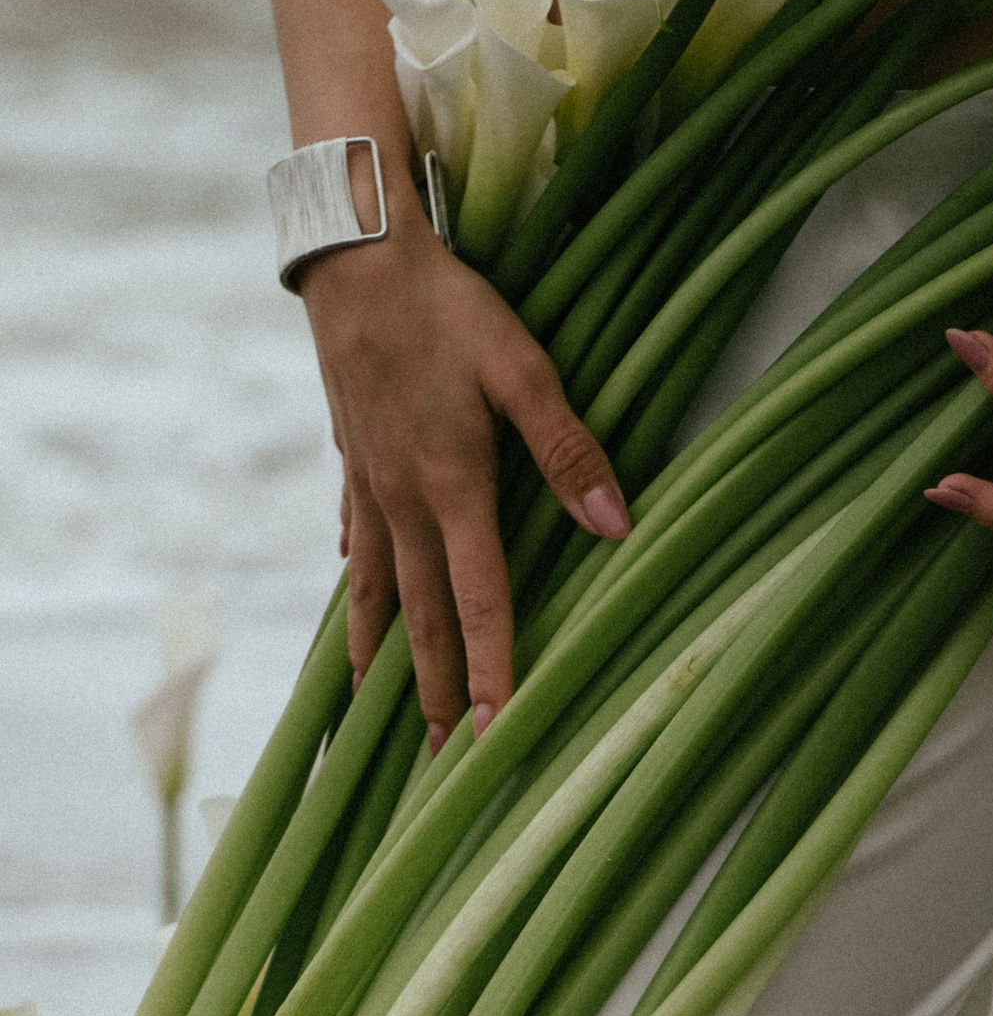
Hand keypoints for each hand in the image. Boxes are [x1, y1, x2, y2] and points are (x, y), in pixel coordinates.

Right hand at [300, 209, 629, 741]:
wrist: (354, 253)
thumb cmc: (444, 305)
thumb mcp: (521, 367)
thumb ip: (569, 447)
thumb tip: (618, 523)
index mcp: (452, 487)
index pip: (478, 601)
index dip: (493, 670)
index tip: (497, 735)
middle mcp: (403, 501)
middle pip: (421, 617)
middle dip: (435, 692)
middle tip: (440, 762)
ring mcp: (369, 485)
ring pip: (375, 591)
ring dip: (381, 656)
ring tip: (373, 712)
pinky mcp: (352, 459)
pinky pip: (354, 541)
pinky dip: (355, 583)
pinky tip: (356, 605)